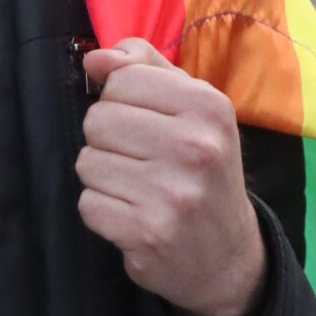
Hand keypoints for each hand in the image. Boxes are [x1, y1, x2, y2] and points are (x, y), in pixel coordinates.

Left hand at [75, 38, 266, 315]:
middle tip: (142, 161)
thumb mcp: (193, 110)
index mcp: (208, 107)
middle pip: (98, 120)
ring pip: (87, 162)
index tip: (145, 123)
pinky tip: (133, 215)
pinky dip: (103, 211)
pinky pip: (88, 204)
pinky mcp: (147, 233)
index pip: (121, 79)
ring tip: (139, 189)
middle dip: (109, 140)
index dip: (121, 101)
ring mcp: (172, 194)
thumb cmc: (203, 171)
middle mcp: (195, 147)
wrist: (228, 257)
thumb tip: (95, 58)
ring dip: (104, 177)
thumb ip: (145, 70)